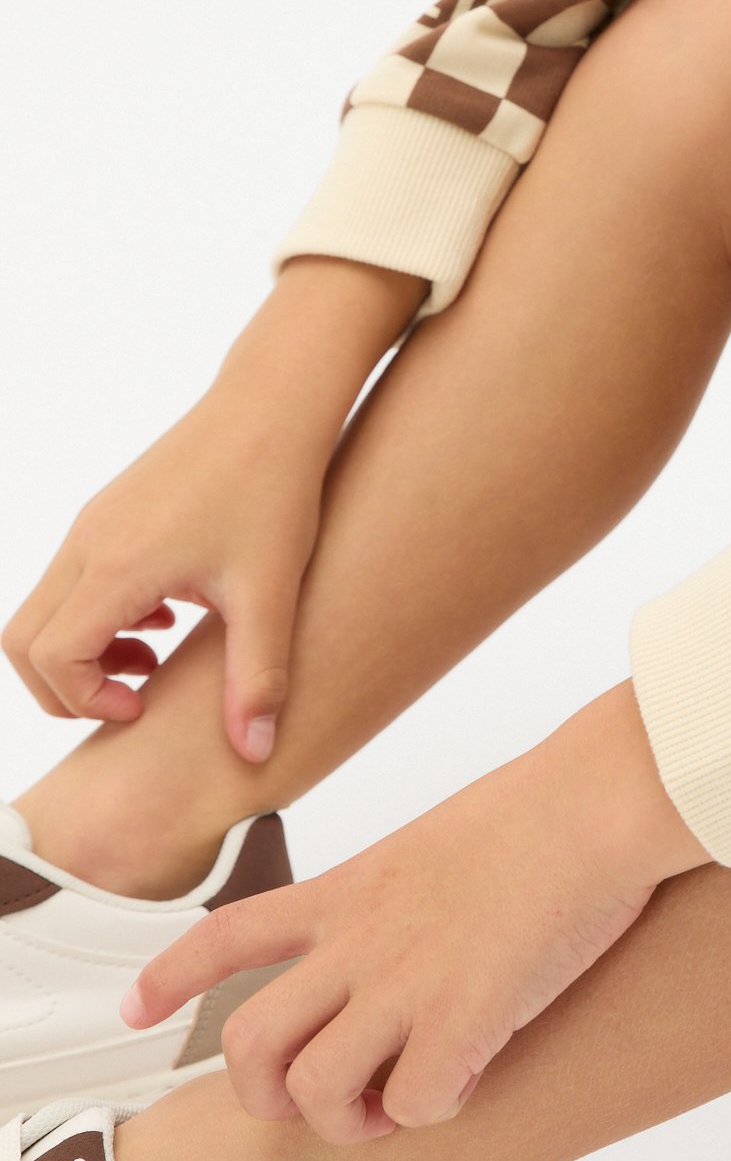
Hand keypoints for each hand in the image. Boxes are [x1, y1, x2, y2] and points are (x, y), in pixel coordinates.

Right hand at [3, 256, 421, 764]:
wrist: (275, 403)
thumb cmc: (275, 489)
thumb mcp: (272, 591)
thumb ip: (259, 678)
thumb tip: (256, 756)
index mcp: (118, 566)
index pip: (52, 659)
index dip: (86, 701)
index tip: (144, 707)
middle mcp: (89, 543)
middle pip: (23, 640)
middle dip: (66, 687)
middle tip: (134, 697)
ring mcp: (94, 523)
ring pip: (44, 609)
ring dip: (84, 650)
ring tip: (157, 657)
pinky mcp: (110, 512)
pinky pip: (71, 580)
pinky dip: (98, 615)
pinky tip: (169, 614)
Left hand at [123, 686, 708, 1142]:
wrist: (602, 798)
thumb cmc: (553, 805)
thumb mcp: (445, 840)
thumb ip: (413, 892)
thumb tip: (438, 925)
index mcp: (353, 889)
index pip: (228, 933)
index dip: (170, 978)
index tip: (133, 1011)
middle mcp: (360, 941)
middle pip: (248, 1045)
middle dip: (266, 1096)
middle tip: (319, 1100)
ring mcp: (404, 983)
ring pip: (311, 1091)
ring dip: (348, 1119)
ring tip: (395, 1102)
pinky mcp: (461, 1020)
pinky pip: (410, 1109)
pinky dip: (433, 1113)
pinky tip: (472, 1080)